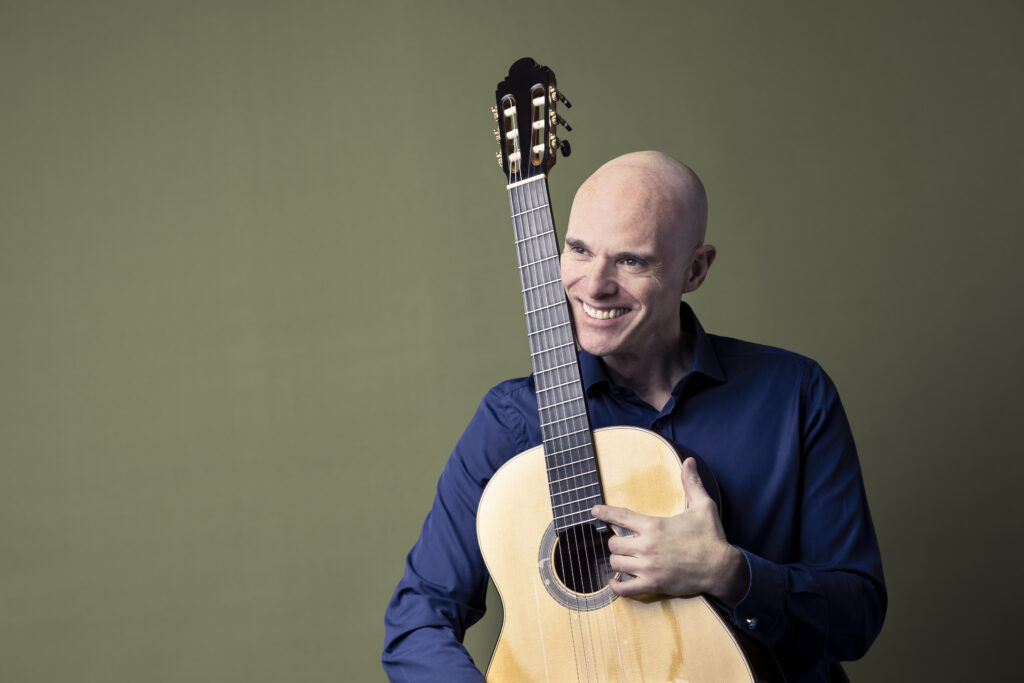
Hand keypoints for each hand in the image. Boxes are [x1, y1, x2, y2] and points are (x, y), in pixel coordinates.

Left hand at [591, 457, 747, 605]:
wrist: (721, 568)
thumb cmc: (711, 536)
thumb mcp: (703, 506)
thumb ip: (691, 483)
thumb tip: (689, 461)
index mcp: (654, 526)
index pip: (621, 516)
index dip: (604, 513)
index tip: (594, 510)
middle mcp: (647, 546)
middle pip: (613, 543)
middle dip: (616, 542)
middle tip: (623, 542)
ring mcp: (648, 567)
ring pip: (616, 564)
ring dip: (618, 561)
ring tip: (624, 559)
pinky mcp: (653, 585)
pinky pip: (624, 589)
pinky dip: (617, 587)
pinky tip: (616, 583)